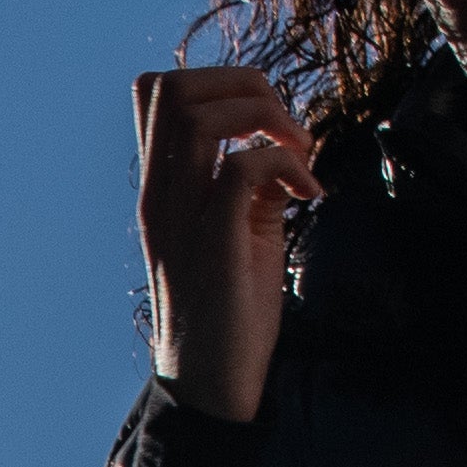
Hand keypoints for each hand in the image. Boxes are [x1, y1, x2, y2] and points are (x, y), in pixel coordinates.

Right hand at [135, 66, 317, 420]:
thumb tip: (286, 150)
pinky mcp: (215, 241)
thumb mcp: (240, 235)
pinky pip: (240, 167)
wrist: (211, 386)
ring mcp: (182, 217)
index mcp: (161, 189)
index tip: (262, 119)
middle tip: (284, 126)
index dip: (217, 81)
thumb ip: (254, 188)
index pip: (156, 94)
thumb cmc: (228, 314)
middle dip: (243, 83)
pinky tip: (310, 193)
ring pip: (199, 116)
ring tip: (298, 152)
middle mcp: (161, 195)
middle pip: (173, 88)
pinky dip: (285, 163)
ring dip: (263, 116)